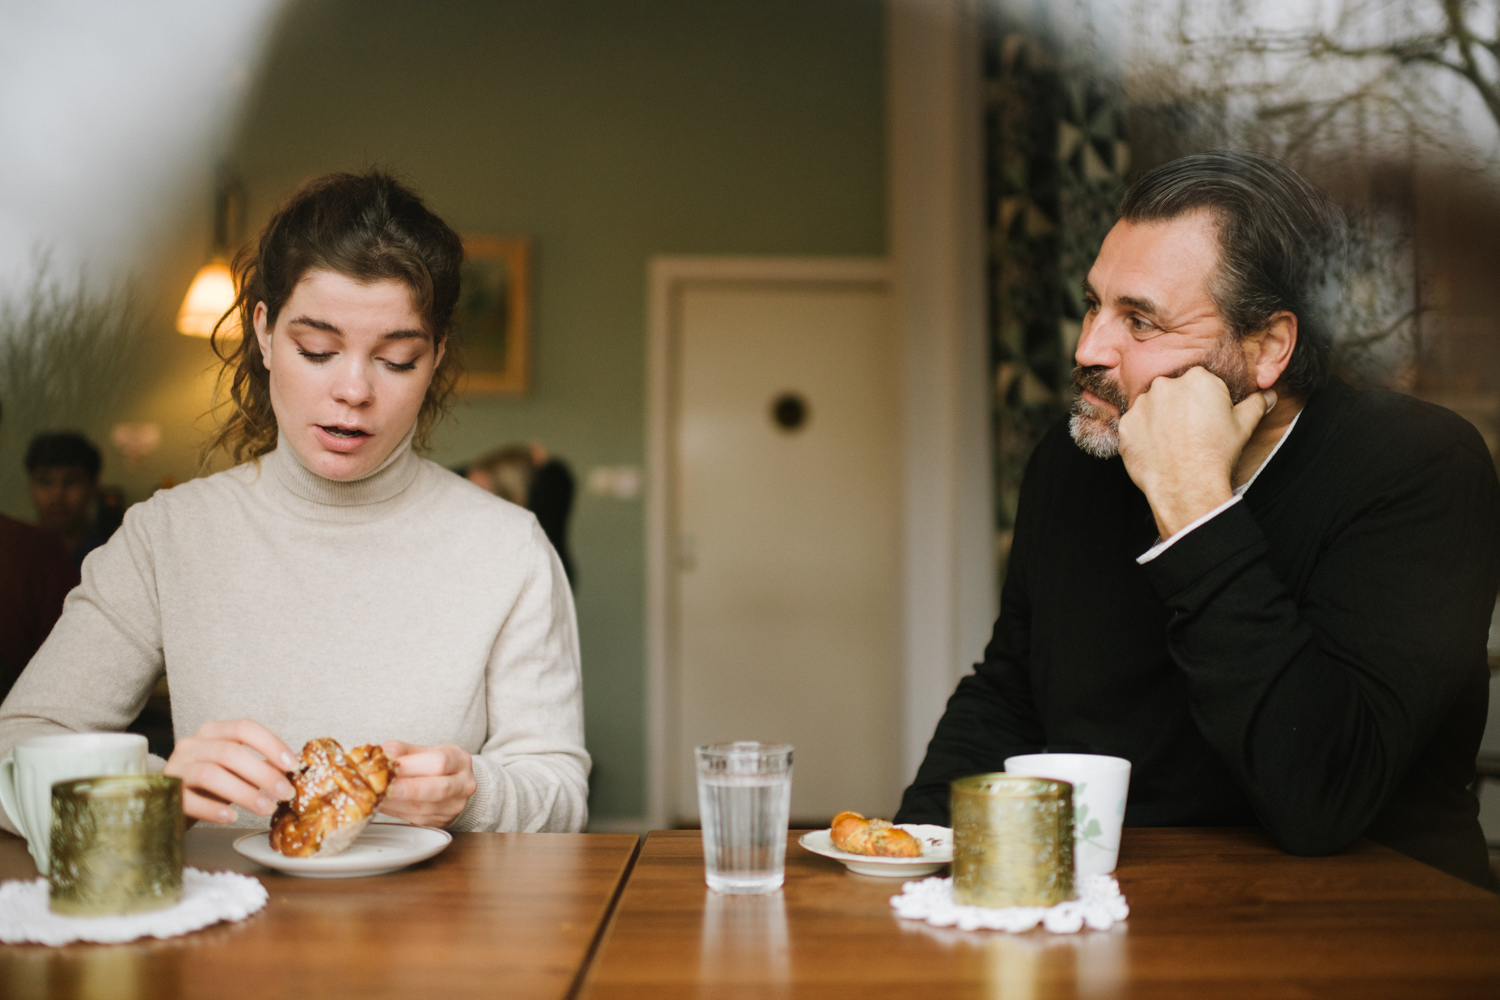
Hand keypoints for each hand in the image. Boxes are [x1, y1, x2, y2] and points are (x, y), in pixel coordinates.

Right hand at [163, 719, 296, 824]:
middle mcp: (191, 745)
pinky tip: (232, 817)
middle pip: (230, 752)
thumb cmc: (208, 785)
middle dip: (263, 773)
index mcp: (212, 732)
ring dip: (244, 792)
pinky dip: (213, 809)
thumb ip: (259, 765)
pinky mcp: (164, 794)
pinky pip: (189, 799)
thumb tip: (292, 770)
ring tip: (266, 808)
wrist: (167, 803)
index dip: (271, 744)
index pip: (244, 728)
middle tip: (286, 793)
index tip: (293, 765)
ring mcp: (176, 768)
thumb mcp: (234, 770)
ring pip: (210, 774)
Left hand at [379, 742, 476, 827]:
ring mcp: (454, 807)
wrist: (454, 784)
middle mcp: (463, 785)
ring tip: (375, 795)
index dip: (412, 765)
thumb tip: (382, 752)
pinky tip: (381, 804)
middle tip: (382, 787)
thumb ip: (404, 751)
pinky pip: (415, 819)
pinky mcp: (441, 822)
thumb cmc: (436, 765)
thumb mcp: (425, 751)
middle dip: (407, 789)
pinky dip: (395, 811)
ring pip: (424, 808)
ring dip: (395, 803)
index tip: (389, 765)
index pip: (439, 762)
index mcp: (460, 760)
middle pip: (438, 789)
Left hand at [1118, 366, 1273, 537]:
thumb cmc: (1217, 453)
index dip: (1204, 403)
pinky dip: (1142, 436)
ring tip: (1173, 443)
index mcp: (1197, 378)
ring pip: (1151, 407)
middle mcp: (1165, 385)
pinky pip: (1133, 426)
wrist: (1187, 485)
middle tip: (1190, 433)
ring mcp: (1141, 404)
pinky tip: (1157, 450)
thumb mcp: (1243, 425)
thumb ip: (1255, 404)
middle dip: (1179, 408)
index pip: (1199, 383)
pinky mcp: (1125, 424)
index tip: (1207, 420)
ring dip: (1158, 420)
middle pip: (1173, 392)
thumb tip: (1268, 396)